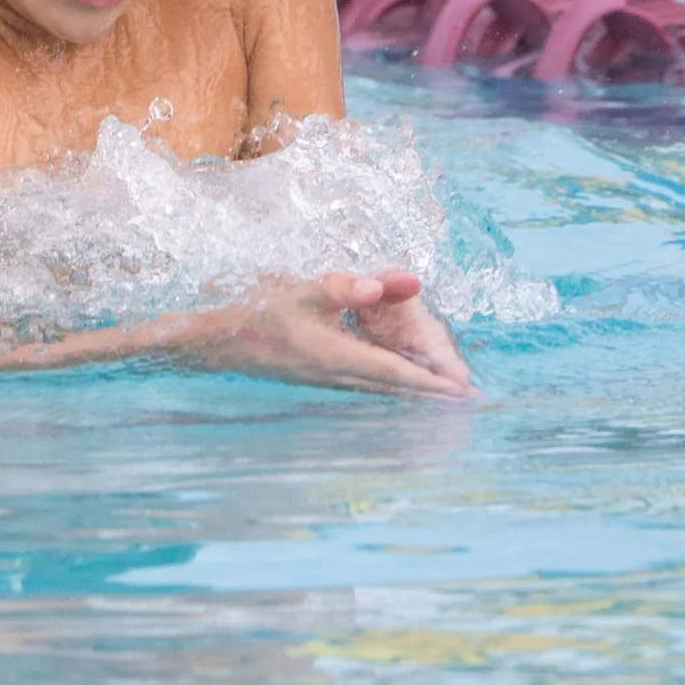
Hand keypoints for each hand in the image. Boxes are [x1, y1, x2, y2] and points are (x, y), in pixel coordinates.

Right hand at [192, 271, 472, 397]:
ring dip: (415, 393)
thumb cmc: (256, 310)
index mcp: (335, 357)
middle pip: (395, 389)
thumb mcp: (302, 290)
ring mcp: (326, 380)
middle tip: (470, 400)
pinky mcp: (319, 376)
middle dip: (433, 395)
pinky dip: (393, 385)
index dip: (433, 384)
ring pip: (382, 390)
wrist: (214, 340)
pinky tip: (401, 381)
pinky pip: (367, 385)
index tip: (463, 394)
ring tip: (447, 394)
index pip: (395, 373)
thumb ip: (347, 287)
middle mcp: (335, 376)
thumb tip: (388, 284)